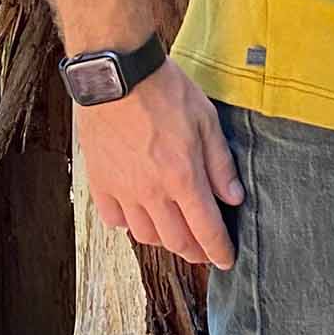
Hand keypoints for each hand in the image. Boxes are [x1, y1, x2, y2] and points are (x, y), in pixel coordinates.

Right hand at [75, 59, 245, 269]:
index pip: (206, 230)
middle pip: (177, 241)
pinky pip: (115, 219)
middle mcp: (152, 192)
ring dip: (165, 240)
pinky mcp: (100, 182)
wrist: (117, 74)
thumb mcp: (206, 120)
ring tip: (175, 233)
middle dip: (195, 252)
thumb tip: (233, 198)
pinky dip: (129, 225)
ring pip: (146, 236)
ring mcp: (123, 190)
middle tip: (204, 250)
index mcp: (183, 178)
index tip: (226, 260)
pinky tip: (139, 216)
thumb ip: (220, 164)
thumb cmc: (164, 91)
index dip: (219, 251)